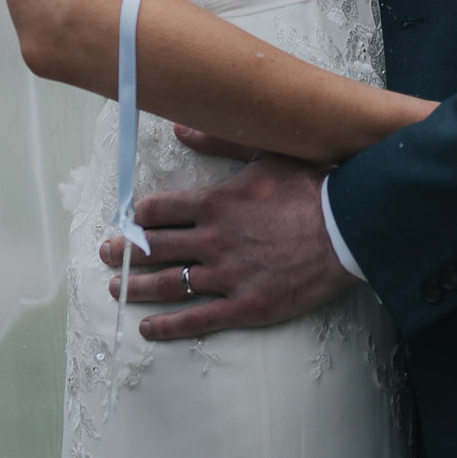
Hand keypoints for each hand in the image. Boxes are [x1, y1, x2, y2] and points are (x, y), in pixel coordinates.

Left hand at [97, 150, 350, 339]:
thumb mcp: (266, 152)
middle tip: (106, 253)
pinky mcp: (246, 305)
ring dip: (136, 287)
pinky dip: (168, 326)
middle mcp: (213, 239)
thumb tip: (179, 128)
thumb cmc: (313, 184)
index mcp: (215, 203)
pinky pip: (197, 320)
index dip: (138, 217)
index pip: (159, 211)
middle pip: (155, 248)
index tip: (129, 220)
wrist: (350, 225)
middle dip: (125, 251)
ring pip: (168, 284)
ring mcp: (228, 275)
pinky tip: (147, 329)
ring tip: (115, 288)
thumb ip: (219, 140)